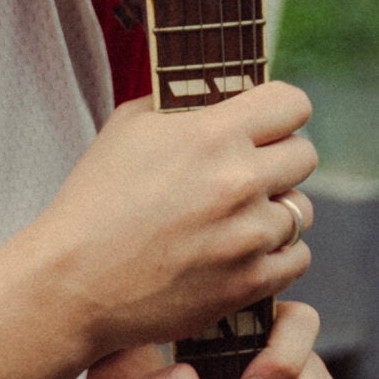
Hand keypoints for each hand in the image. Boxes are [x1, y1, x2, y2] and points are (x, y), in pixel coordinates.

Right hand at [31, 80, 318, 364]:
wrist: (73, 281)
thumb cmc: (95, 200)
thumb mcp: (129, 127)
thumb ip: (183, 104)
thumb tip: (223, 95)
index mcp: (211, 134)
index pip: (292, 103)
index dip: (279, 110)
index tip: (265, 122)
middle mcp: (238, 182)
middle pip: (305, 155)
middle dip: (279, 158)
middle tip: (249, 170)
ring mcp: (248, 236)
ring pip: (301, 210)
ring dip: (276, 210)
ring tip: (238, 216)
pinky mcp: (248, 283)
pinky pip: (297, 259)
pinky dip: (277, 254)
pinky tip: (244, 250)